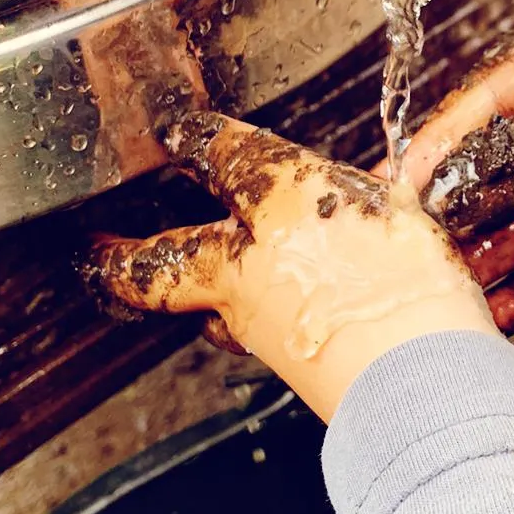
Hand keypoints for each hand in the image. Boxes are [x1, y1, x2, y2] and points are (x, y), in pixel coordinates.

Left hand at [86, 114, 495, 421]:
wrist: (421, 383)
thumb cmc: (418, 293)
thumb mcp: (407, 220)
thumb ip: (380, 201)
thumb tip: (381, 191)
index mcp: (287, 200)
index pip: (226, 152)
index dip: (198, 136)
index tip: (178, 130)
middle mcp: (251, 259)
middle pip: (159, 258)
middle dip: (118, 257)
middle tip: (93, 251)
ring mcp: (253, 319)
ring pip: (200, 305)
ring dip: (186, 295)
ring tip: (174, 288)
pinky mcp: (272, 364)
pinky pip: (244, 336)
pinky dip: (247, 325)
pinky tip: (268, 319)